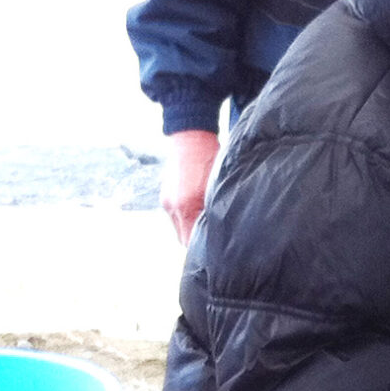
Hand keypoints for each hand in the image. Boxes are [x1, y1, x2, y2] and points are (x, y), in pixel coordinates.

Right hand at [162, 129, 219, 244]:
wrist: (191, 138)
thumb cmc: (210, 159)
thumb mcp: (219, 187)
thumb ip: (216, 211)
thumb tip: (224, 231)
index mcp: (186, 207)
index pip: (190, 243)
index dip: (201, 249)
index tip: (214, 252)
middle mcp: (173, 207)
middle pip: (183, 238)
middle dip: (196, 241)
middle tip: (213, 239)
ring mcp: (166, 201)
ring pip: (179, 227)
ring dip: (191, 228)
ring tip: (206, 222)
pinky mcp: (165, 196)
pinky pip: (176, 215)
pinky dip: (186, 216)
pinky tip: (198, 208)